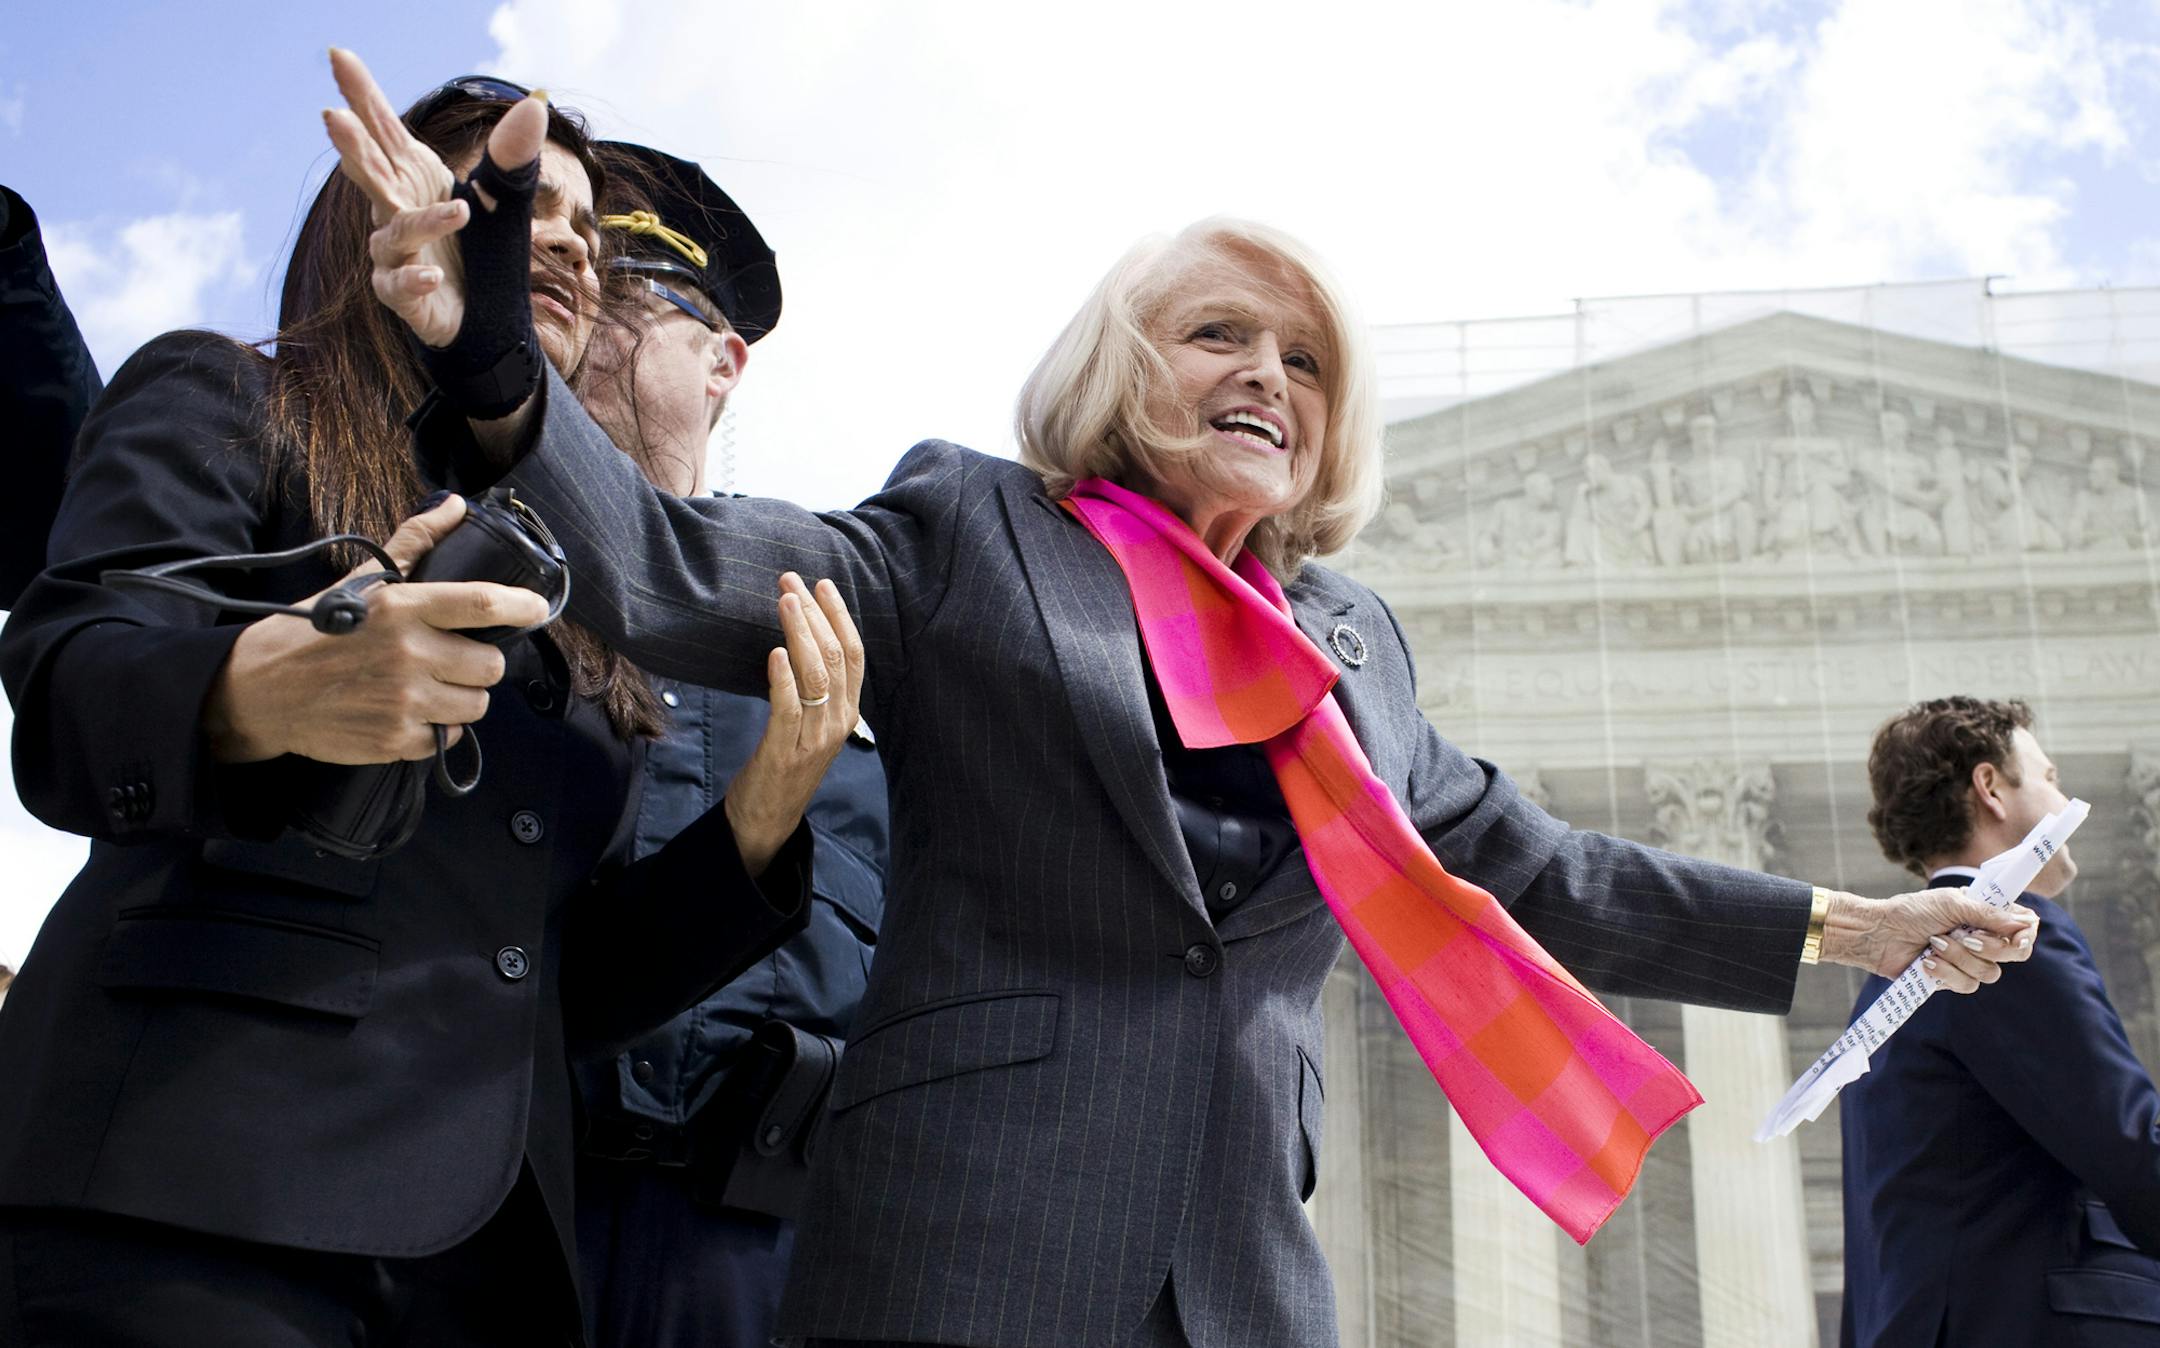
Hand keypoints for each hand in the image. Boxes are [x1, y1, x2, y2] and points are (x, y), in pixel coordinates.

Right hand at [200, 495, 549, 763]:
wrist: (258, 690)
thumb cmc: (313, 629)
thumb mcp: (361, 580)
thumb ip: (414, 543)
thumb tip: (454, 505)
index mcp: (402, 608)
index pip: (483, 604)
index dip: (523, 606)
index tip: (539, 608)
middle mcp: (408, 654)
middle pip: (491, 667)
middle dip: (479, 663)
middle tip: (453, 659)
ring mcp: (403, 701)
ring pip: (476, 705)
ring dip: (461, 698)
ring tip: (430, 686)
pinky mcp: (395, 740)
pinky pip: (447, 738)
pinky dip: (435, 729)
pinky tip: (408, 711)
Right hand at [320, 47, 544, 347]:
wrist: (486, 319)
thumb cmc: (482, 252)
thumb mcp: (502, 199)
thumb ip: (510, 156)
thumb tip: (533, 105)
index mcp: (413, 179)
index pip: (384, 130)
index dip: (361, 94)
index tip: (339, 55)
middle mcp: (395, 210)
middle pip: (369, 173)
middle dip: (352, 146)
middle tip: (332, 115)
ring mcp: (395, 253)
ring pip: (394, 232)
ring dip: (422, 222)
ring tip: (461, 211)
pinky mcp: (402, 295)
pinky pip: (400, 286)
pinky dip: (415, 278)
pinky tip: (433, 273)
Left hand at [723, 574, 866, 877]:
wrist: (766, 820)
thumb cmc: (783, 765)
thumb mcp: (808, 723)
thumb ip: (812, 688)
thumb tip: (798, 638)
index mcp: (847, 713)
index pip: (853, 654)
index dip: (840, 615)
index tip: (822, 582)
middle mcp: (838, 723)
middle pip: (834, 658)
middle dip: (814, 614)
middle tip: (790, 581)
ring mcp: (815, 739)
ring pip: (815, 677)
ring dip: (799, 634)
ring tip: (784, 601)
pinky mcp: (785, 753)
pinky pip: (789, 709)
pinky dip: (783, 678)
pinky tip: (774, 652)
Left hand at [1817, 887, 2038, 992]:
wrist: (1877, 932)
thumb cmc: (1911, 911)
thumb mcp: (1951, 904)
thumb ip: (1988, 914)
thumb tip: (2024, 925)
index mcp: (1986, 915)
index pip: (2024, 927)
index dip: (2025, 935)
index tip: (2015, 937)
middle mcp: (1982, 939)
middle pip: (2014, 955)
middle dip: (1989, 947)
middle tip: (1964, 936)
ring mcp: (1968, 960)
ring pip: (1989, 973)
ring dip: (1959, 957)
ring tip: (1933, 943)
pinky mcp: (1951, 979)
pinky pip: (1966, 985)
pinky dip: (1946, 972)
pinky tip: (1926, 961)